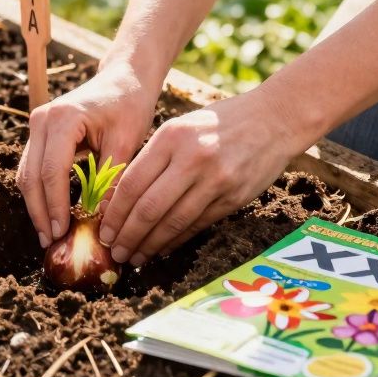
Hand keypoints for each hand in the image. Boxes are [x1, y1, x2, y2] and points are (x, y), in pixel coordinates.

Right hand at [17, 63, 160, 247]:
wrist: (123, 79)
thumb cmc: (129, 105)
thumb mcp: (126, 142)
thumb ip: (110, 180)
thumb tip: (101, 221)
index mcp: (63, 118)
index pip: (52, 171)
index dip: (55, 205)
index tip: (62, 233)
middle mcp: (42, 120)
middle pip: (31, 176)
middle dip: (40, 212)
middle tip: (51, 242)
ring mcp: (37, 125)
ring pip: (27, 174)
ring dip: (36, 206)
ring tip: (50, 235)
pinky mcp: (40, 134)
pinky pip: (33, 168)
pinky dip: (40, 193)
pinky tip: (52, 215)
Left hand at [99, 87, 312, 265]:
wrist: (274, 119)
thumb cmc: (219, 122)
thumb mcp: (180, 127)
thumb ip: (153, 158)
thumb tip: (120, 199)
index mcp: (171, 137)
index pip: (131, 183)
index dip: (114, 213)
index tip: (103, 230)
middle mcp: (193, 158)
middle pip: (148, 208)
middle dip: (127, 235)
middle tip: (114, 252)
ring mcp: (216, 180)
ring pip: (173, 222)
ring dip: (150, 245)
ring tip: (134, 257)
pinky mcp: (234, 197)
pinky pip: (197, 225)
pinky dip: (175, 240)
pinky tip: (161, 249)